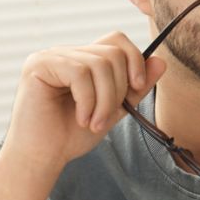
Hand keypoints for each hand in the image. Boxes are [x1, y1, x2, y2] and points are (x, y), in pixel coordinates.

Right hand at [0, 31, 165, 183]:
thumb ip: (135, 88)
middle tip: (105, 119)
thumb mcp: (113, 110)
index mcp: (82, 59)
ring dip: (104, 100)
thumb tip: (160, 61)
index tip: (137, 88)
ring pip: (99, 64)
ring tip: (93, 123)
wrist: (42, 158)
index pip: (116, 40)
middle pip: (112, 53)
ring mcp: (51, 56)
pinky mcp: (39, 65)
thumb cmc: (71, 136)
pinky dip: (87, 100)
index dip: (135, 59)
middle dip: (118, 90)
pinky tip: (80, 119)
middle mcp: (66, 52)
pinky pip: (79, 73)